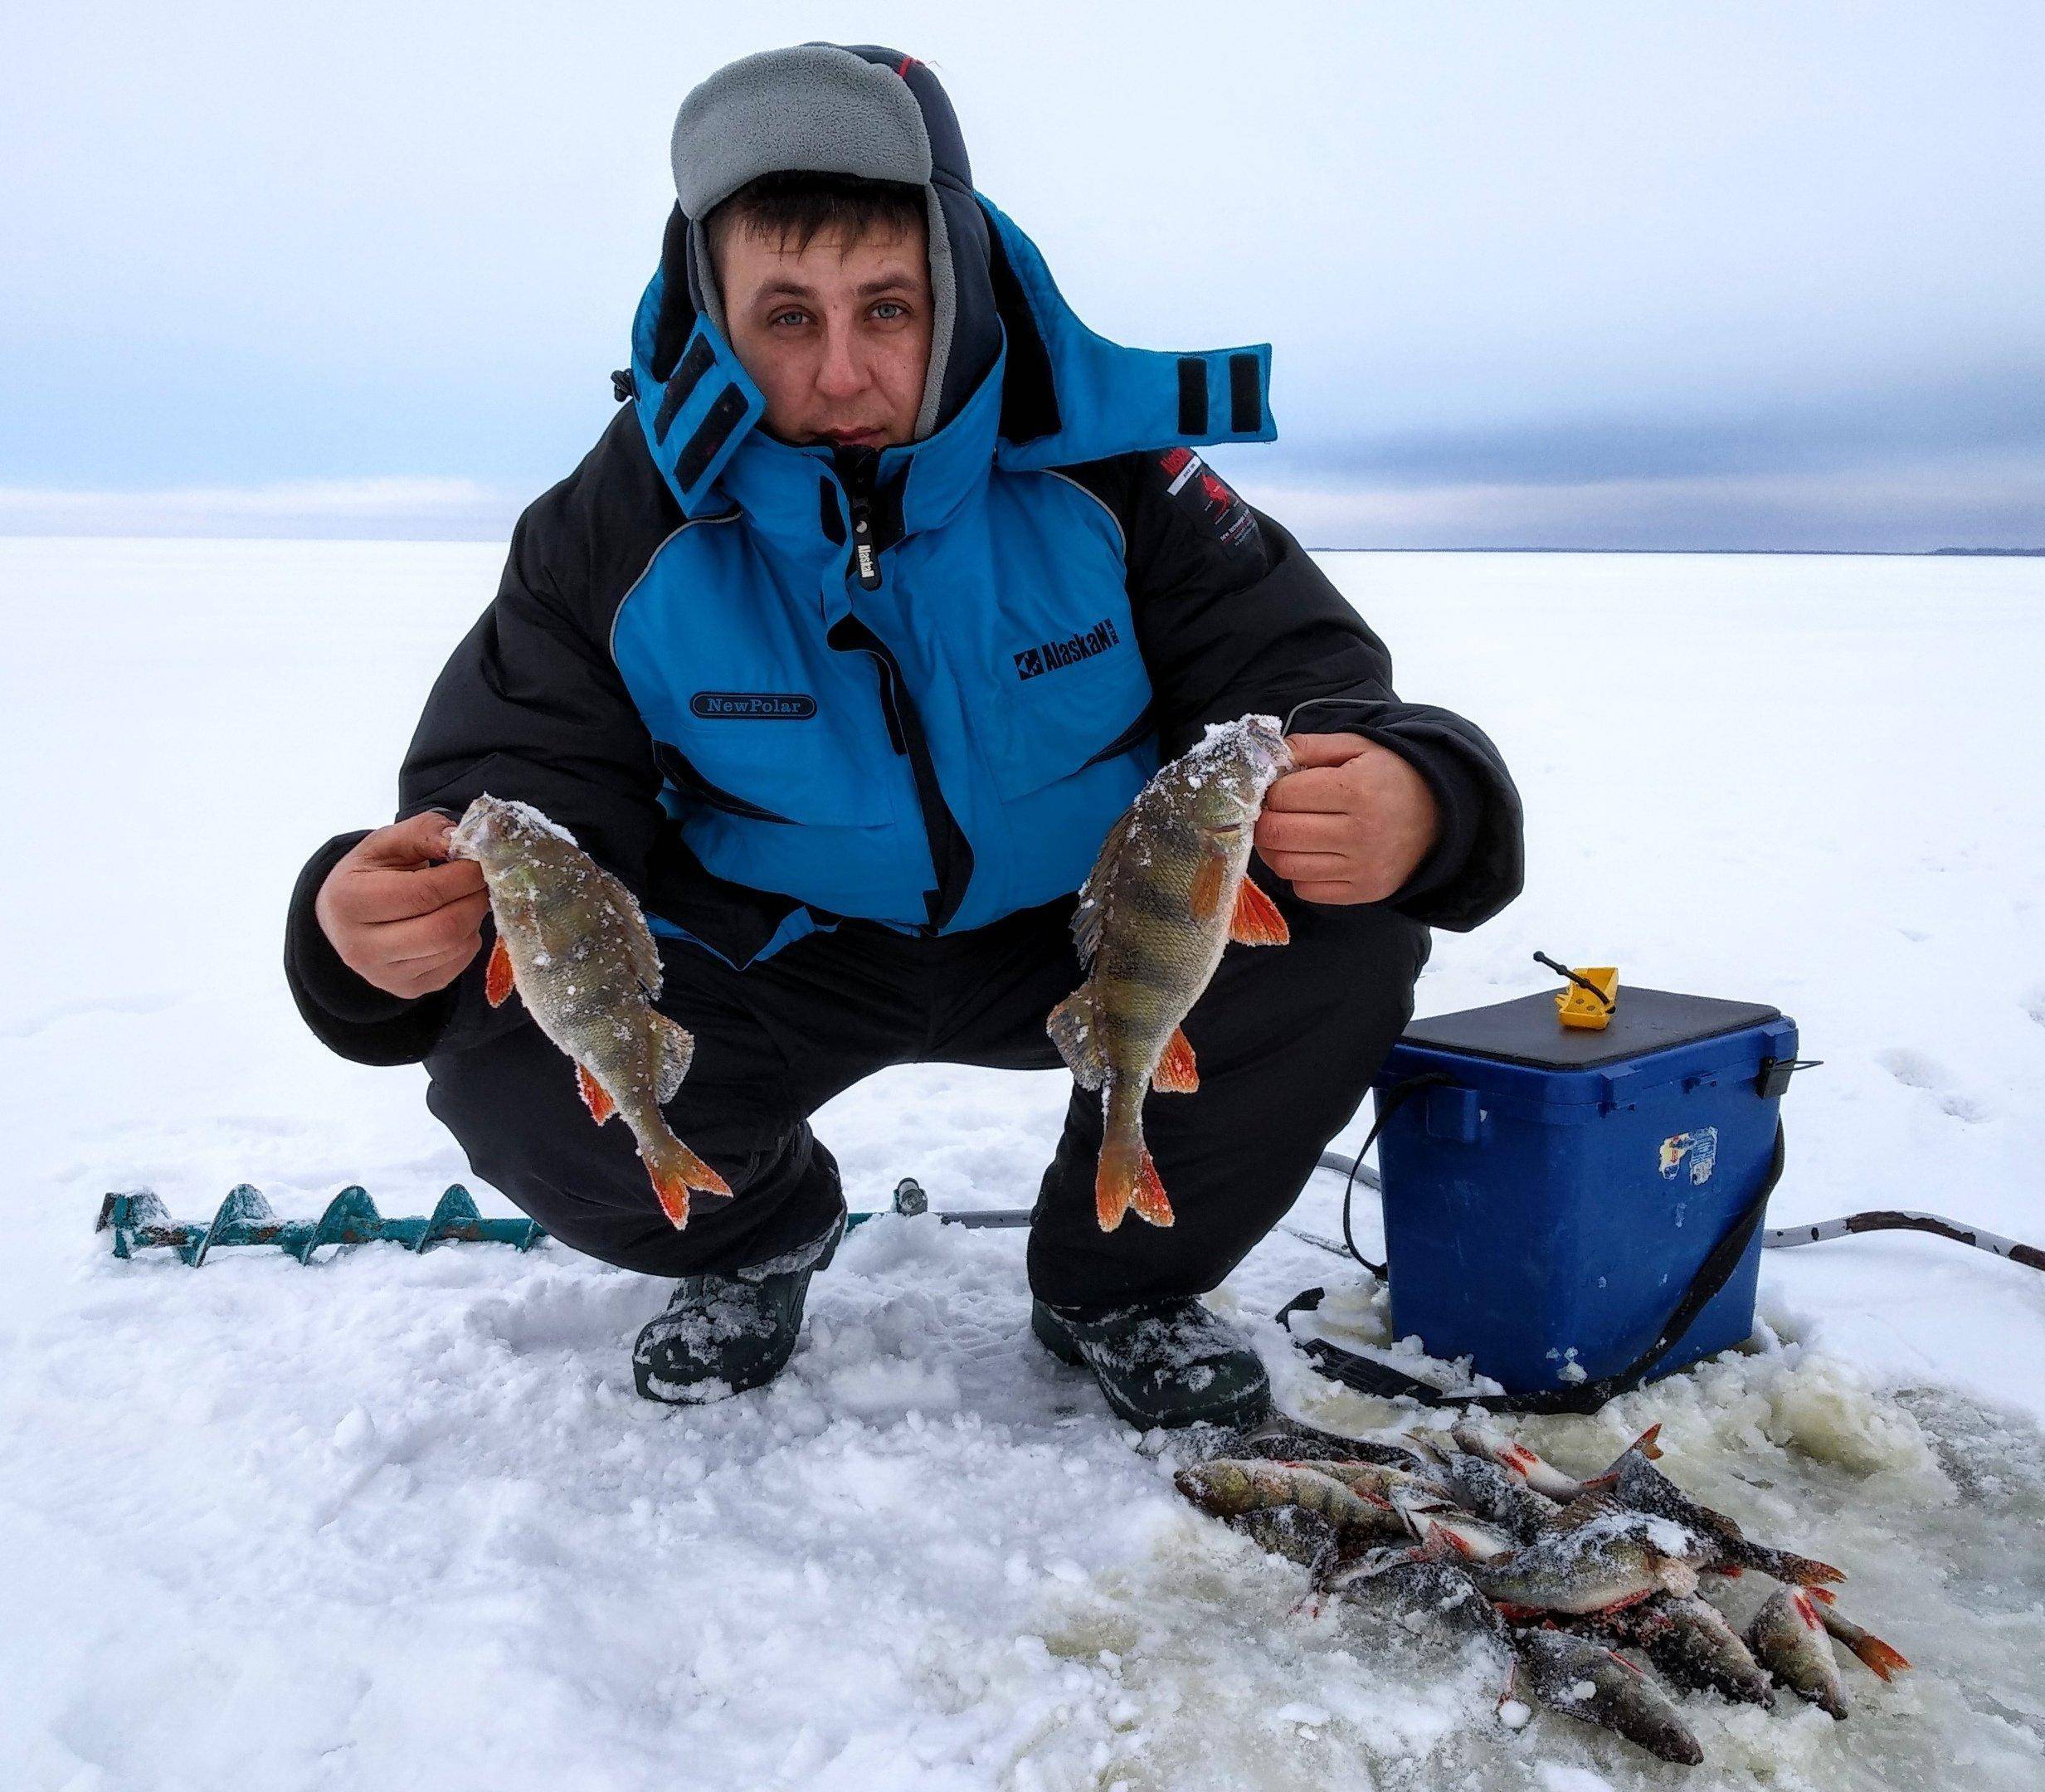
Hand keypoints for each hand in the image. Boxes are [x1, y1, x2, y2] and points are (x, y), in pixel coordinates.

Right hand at [314, 811, 489, 997]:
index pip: (424, 893)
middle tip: (483, 882)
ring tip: (467, 899)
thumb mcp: (387, 842)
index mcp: (350, 901)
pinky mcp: (406, 989)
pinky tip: (455, 923)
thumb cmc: (370, 874)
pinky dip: (467, 941)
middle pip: (444, 929)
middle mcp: (361, 947)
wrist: (345, 918)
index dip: (463, 877)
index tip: (479, 863)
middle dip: (475, 900)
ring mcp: (383, 975)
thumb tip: (461, 839)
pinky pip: (456, 967)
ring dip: (473, 920)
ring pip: (454, 949)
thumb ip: (423, 832)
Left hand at [1253, 732, 1439, 904]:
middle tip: (1272, 813)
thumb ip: (1311, 746)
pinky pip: (1306, 890)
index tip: (1279, 789)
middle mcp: (1359, 832)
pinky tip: (1308, 855)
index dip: (1272, 791)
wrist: (1441, 814)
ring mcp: (1362, 867)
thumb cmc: (1391, 776)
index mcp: (1356, 789)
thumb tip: (1268, 757)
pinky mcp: (1363, 891)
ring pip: (1286, 865)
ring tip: (1285, 833)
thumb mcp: (1357, 747)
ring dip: (1274, 849)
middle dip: (1265, 821)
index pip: (1284, 796)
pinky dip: (1297, 874)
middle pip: (1278, 834)